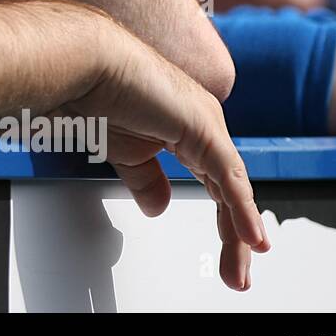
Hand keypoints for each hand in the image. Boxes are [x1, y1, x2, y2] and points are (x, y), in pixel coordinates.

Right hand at [61, 23, 269, 290]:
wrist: (84, 64)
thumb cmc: (95, 94)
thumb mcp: (125, 152)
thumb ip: (146, 180)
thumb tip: (159, 207)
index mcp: (187, 127)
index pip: (217, 182)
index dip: (227, 218)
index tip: (230, 250)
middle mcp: (204, 124)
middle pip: (230, 189)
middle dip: (235, 234)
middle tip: (235, 272)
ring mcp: (206, 124)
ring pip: (233, 188)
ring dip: (239, 234)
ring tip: (237, 270)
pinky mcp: (202, 128)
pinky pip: (229, 179)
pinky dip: (242, 212)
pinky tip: (251, 239)